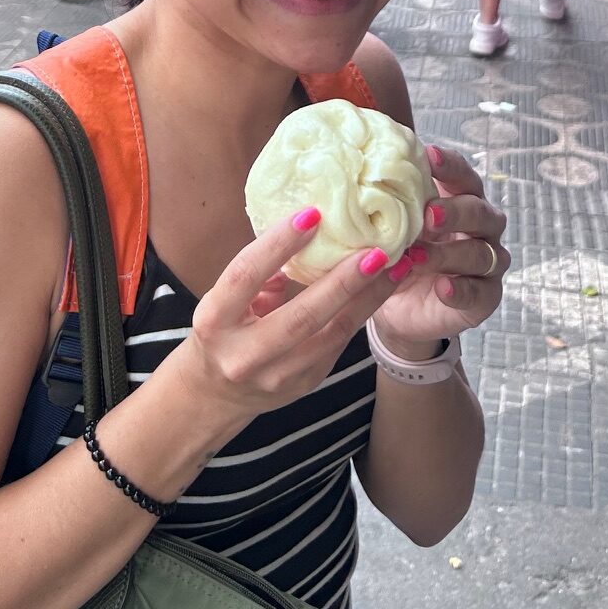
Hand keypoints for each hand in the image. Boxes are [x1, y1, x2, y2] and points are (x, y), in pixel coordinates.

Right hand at [181, 209, 400, 422]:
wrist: (215, 394)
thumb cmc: (221, 330)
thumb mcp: (223, 299)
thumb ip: (258, 273)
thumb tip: (302, 237)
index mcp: (214, 321)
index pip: (245, 276)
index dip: (278, 244)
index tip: (312, 214)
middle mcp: (243, 354)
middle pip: (300, 316)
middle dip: (342, 282)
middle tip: (375, 251)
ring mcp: (276, 376)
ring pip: (331, 335)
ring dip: (367, 299)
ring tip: (394, 269)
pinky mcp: (303, 385)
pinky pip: (337, 345)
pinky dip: (361, 314)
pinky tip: (379, 290)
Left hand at [374, 144, 508, 350]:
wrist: (400, 308)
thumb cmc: (399, 255)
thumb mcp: (391, 228)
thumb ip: (387, 204)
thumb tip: (355, 170)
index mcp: (461, 200)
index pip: (463, 176)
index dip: (450, 166)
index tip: (429, 156)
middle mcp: (481, 228)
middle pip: (479, 212)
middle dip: (454, 211)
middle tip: (428, 214)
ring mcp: (487, 262)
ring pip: (480, 253)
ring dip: (449, 253)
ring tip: (419, 257)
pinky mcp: (486, 296)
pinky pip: (480, 292)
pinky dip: (461, 290)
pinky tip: (441, 288)